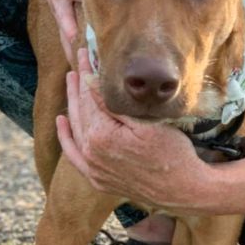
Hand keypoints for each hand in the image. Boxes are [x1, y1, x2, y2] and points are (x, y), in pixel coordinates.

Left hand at [56, 49, 205, 209]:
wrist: (183, 191)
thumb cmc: (173, 154)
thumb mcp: (148, 124)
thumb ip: (116, 106)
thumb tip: (92, 83)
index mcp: (102, 137)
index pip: (90, 96)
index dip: (88, 73)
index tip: (86, 53)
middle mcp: (91, 154)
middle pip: (80, 110)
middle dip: (78, 84)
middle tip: (78, 59)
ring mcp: (92, 169)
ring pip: (75, 129)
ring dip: (72, 103)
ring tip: (72, 81)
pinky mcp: (97, 179)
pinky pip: (74, 156)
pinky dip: (66, 137)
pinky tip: (61, 121)